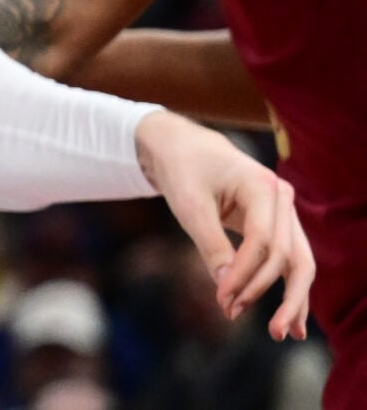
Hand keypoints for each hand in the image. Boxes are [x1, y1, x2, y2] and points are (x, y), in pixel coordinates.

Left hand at [135, 111, 313, 337]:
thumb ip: (209, 243)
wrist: (183, 148)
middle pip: (290, 256)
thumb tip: (225, 286)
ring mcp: (284, 214)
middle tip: (246, 319)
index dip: (244, 274)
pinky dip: (290, 290)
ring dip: (292, 299)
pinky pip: (290, 262)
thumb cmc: (183, 171)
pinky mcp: (278, 227)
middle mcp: (282, 200)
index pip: (263, 241)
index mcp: (262, 186)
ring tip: (284, 333)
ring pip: (298, 263)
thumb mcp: (189, 204)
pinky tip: (293, 322)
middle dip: (267, 291)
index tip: (221, 298)